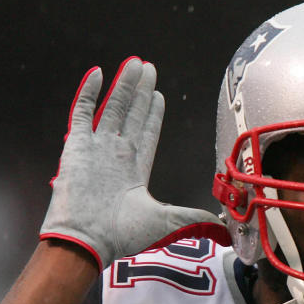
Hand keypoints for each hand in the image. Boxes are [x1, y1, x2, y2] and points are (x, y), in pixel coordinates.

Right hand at [40, 57, 228, 268]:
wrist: (88, 240)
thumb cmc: (124, 235)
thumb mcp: (168, 221)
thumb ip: (195, 216)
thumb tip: (226, 226)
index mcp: (136, 171)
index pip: (147, 133)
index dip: (154, 114)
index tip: (160, 95)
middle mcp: (117, 156)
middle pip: (132, 114)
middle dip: (141, 91)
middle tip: (147, 67)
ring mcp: (96, 149)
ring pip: (113, 107)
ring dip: (123, 85)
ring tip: (133, 63)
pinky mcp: (77, 146)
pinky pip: (82, 112)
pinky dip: (88, 93)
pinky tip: (98, 73)